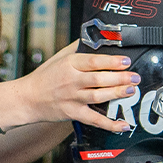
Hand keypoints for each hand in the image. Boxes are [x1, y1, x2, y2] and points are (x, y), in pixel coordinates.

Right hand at [16, 41, 136, 132]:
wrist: (27, 98)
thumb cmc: (45, 76)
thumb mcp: (59, 57)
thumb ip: (78, 47)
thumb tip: (98, 37)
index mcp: (69, 64)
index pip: (93, 61)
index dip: (111, 61)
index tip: (126, 61)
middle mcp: (71, 81)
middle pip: (98, 79)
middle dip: (119, 78)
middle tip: (135, 77)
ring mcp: (72, 98)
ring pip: (97, 96)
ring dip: (116, 94)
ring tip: (131, 90)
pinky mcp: (73, 114)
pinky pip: (94, 120)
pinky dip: (109, 124)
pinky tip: (123, 125)